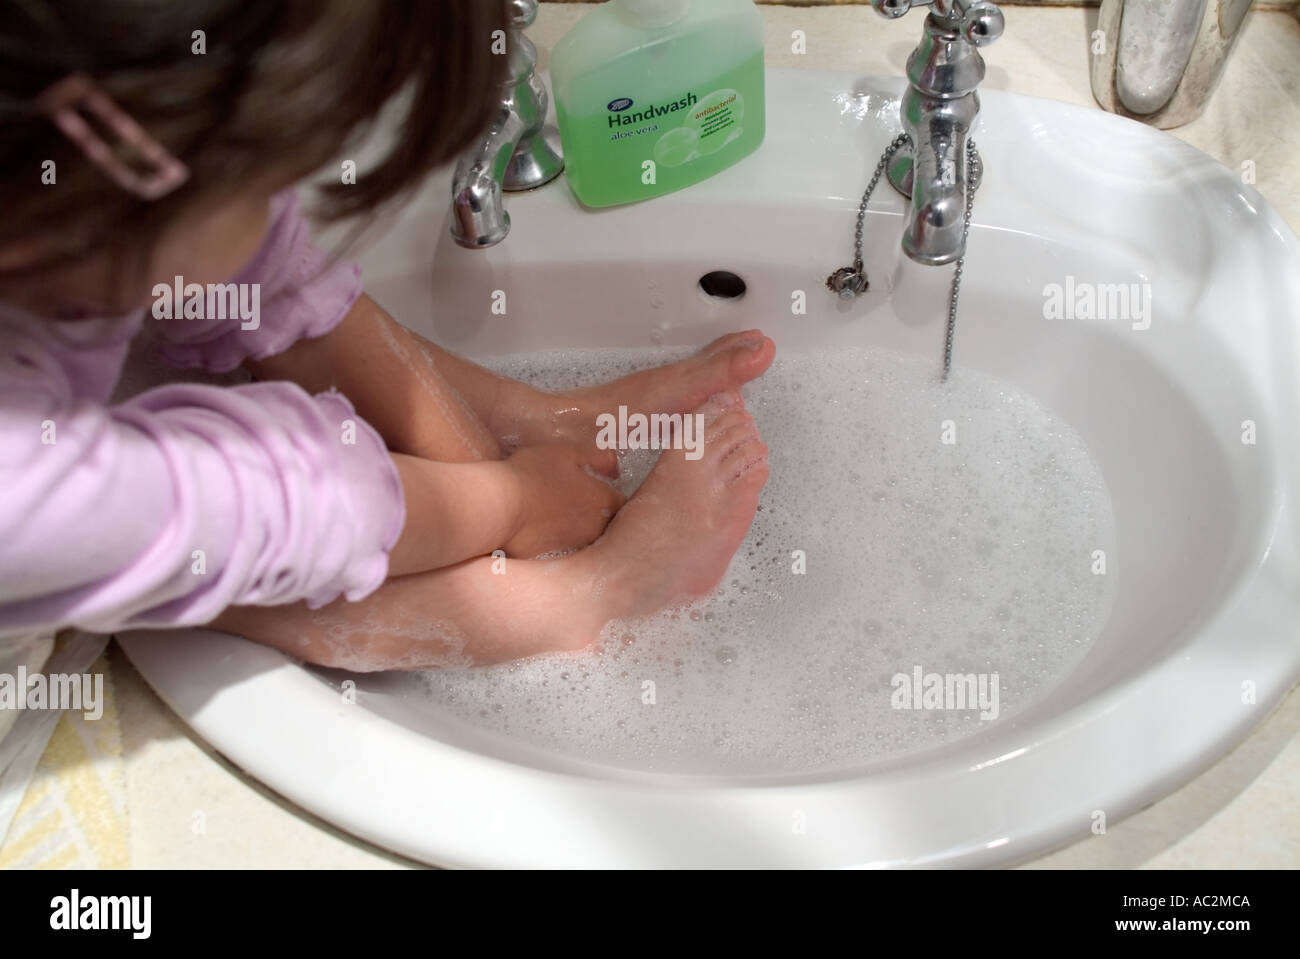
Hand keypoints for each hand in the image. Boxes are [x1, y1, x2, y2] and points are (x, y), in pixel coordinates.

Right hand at [503, 444, 624, 557]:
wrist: (497, 507)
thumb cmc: (531, 474)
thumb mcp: (567, 453)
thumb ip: (598, 457)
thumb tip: (615, 467)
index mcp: (605, 503)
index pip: (620, 505)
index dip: (607, 497)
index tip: (592, 492)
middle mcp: (596, 531)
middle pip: (605, 526)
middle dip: (593, 518)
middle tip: (568, 505)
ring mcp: (576, 549)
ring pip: (584, 542)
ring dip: (574, 533)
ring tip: (551, 520)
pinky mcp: (555, 563)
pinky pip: (561, 554)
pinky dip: (555, 546)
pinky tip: (539, 535)